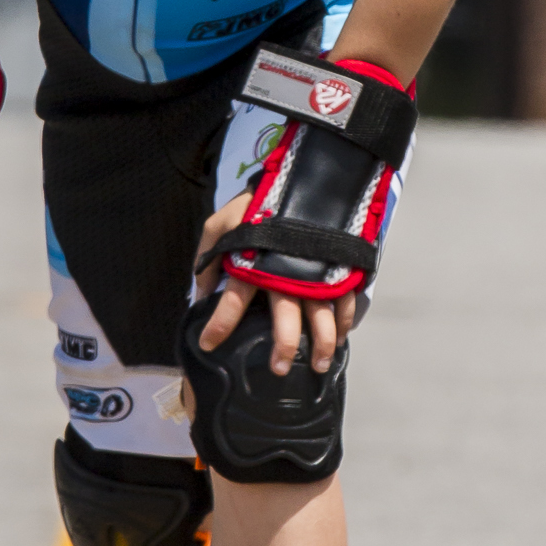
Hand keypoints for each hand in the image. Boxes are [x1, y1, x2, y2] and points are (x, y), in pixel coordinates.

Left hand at [192, 191, 359, 375]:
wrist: (303, 176)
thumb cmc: (258, 203)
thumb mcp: (222, 222)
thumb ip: (208, 257)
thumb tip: (200, 293)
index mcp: (252, 261)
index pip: (231, 303)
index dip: (219, 326)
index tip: (208, 345)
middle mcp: (284, 272)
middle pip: (284, 318)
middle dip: (282, 347)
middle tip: (279, 369)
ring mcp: (315, 271)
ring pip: (320, 316)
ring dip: (320, 343)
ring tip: (318, 365)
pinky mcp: (338, 266)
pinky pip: (345, 300)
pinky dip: (345, 321)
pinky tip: (341, 337)